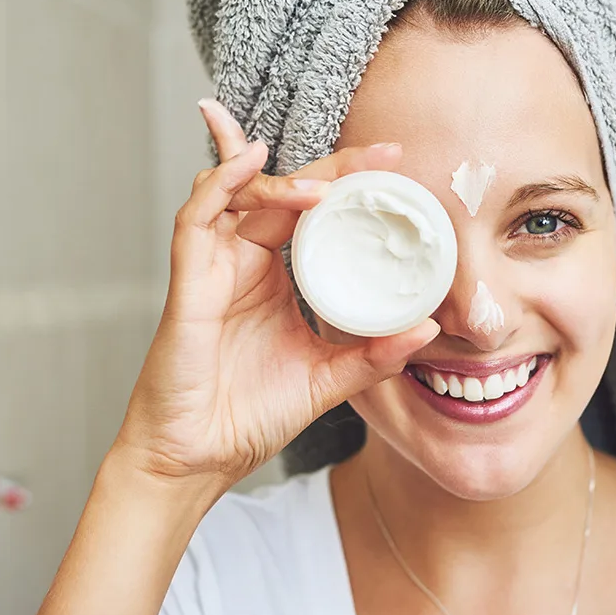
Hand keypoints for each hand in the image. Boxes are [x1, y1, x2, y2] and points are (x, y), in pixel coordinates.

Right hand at [111, 98, 439, 489]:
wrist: (198, 460)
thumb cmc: (250, 417)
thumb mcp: (328, 379)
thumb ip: (374, 355)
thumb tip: (427, 329)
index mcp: (277, 276)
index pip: (312, 210)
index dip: (347, 181)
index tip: (394, 163)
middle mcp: (244, 260)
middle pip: (284, 191)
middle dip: (330, 167)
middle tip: (380, 154)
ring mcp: (214, 265)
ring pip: (237, 191)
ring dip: (281, 179)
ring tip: (324, 185)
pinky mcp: (188, 279)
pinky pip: (197, 216)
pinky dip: (222, 182)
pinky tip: (251, 161)